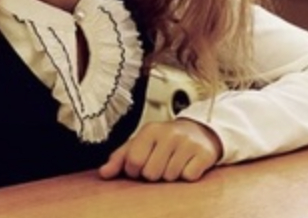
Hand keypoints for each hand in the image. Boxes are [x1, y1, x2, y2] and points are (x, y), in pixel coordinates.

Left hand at [98, 119, 221, 181]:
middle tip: (161, 162)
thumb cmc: (164, 141)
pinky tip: (187, 164)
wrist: (199, 132)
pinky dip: (187, 175)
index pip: (133, 161)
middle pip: (151, 173)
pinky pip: (188, 177)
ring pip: (170, 177)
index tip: (141, 165)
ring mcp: (188, 143)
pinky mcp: (204, 153)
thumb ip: (120, 158)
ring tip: (174, 162)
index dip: (134, 170)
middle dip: (154, 174)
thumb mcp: (141, 143)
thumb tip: (103, 173)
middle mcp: (169, 133)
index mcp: (150, 130)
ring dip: (171, 175)